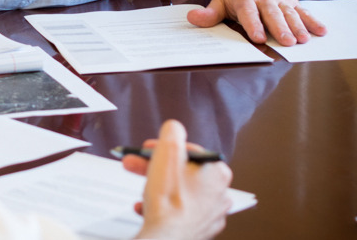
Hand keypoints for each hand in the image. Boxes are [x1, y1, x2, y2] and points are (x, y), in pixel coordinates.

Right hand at [123, 120, 232, 239]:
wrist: (167, 239)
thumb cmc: (169, 200)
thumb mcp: (167, 151)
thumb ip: (172, 132)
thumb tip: (174, 128)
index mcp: (217, 172)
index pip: (188, 150)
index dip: (163, 148)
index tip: (148, 150)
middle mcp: (219, 194)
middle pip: (182, 172)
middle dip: (155, 167)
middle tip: (136, 164)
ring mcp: (210, 215)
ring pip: (179, 192)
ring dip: (156, 187)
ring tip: (140, 189)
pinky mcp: (198, 230)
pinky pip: (177, 212)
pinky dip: (161, 207)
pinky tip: (145, 206)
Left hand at [187, 0, 326, 45]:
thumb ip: (210, 12)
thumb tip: (192, 19)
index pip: (249, 13)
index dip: (254, 25)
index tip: (259, 37)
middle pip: (273, 15)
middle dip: (280, 28)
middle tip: (287, 42)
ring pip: (290, 14)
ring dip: (298, 27)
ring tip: (304, 39)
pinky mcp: (294, 1)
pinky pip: (305, 11)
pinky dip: (313, 21)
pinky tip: (322, 31)